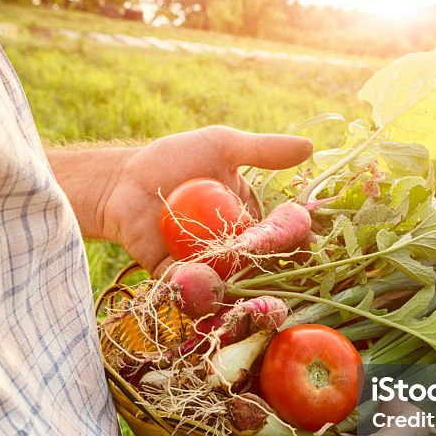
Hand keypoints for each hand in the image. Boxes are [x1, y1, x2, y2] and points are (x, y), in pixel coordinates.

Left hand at [102, 126, 311, 272]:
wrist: (123, 181)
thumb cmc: (173, 159)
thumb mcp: (221, 146)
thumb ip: (264, 150)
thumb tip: (310, 146)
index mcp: (250, 217)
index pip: (282, 231)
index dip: (298, 238)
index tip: (312, 242)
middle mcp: (235, 247)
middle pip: (263, 263)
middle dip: (275, 266)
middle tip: (280, 258)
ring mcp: (209, 265)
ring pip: (234, 282)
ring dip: (244, 285)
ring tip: (248, 279)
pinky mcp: (180, 278)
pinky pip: (196, 288)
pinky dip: (203, 288)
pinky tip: (208, 281)